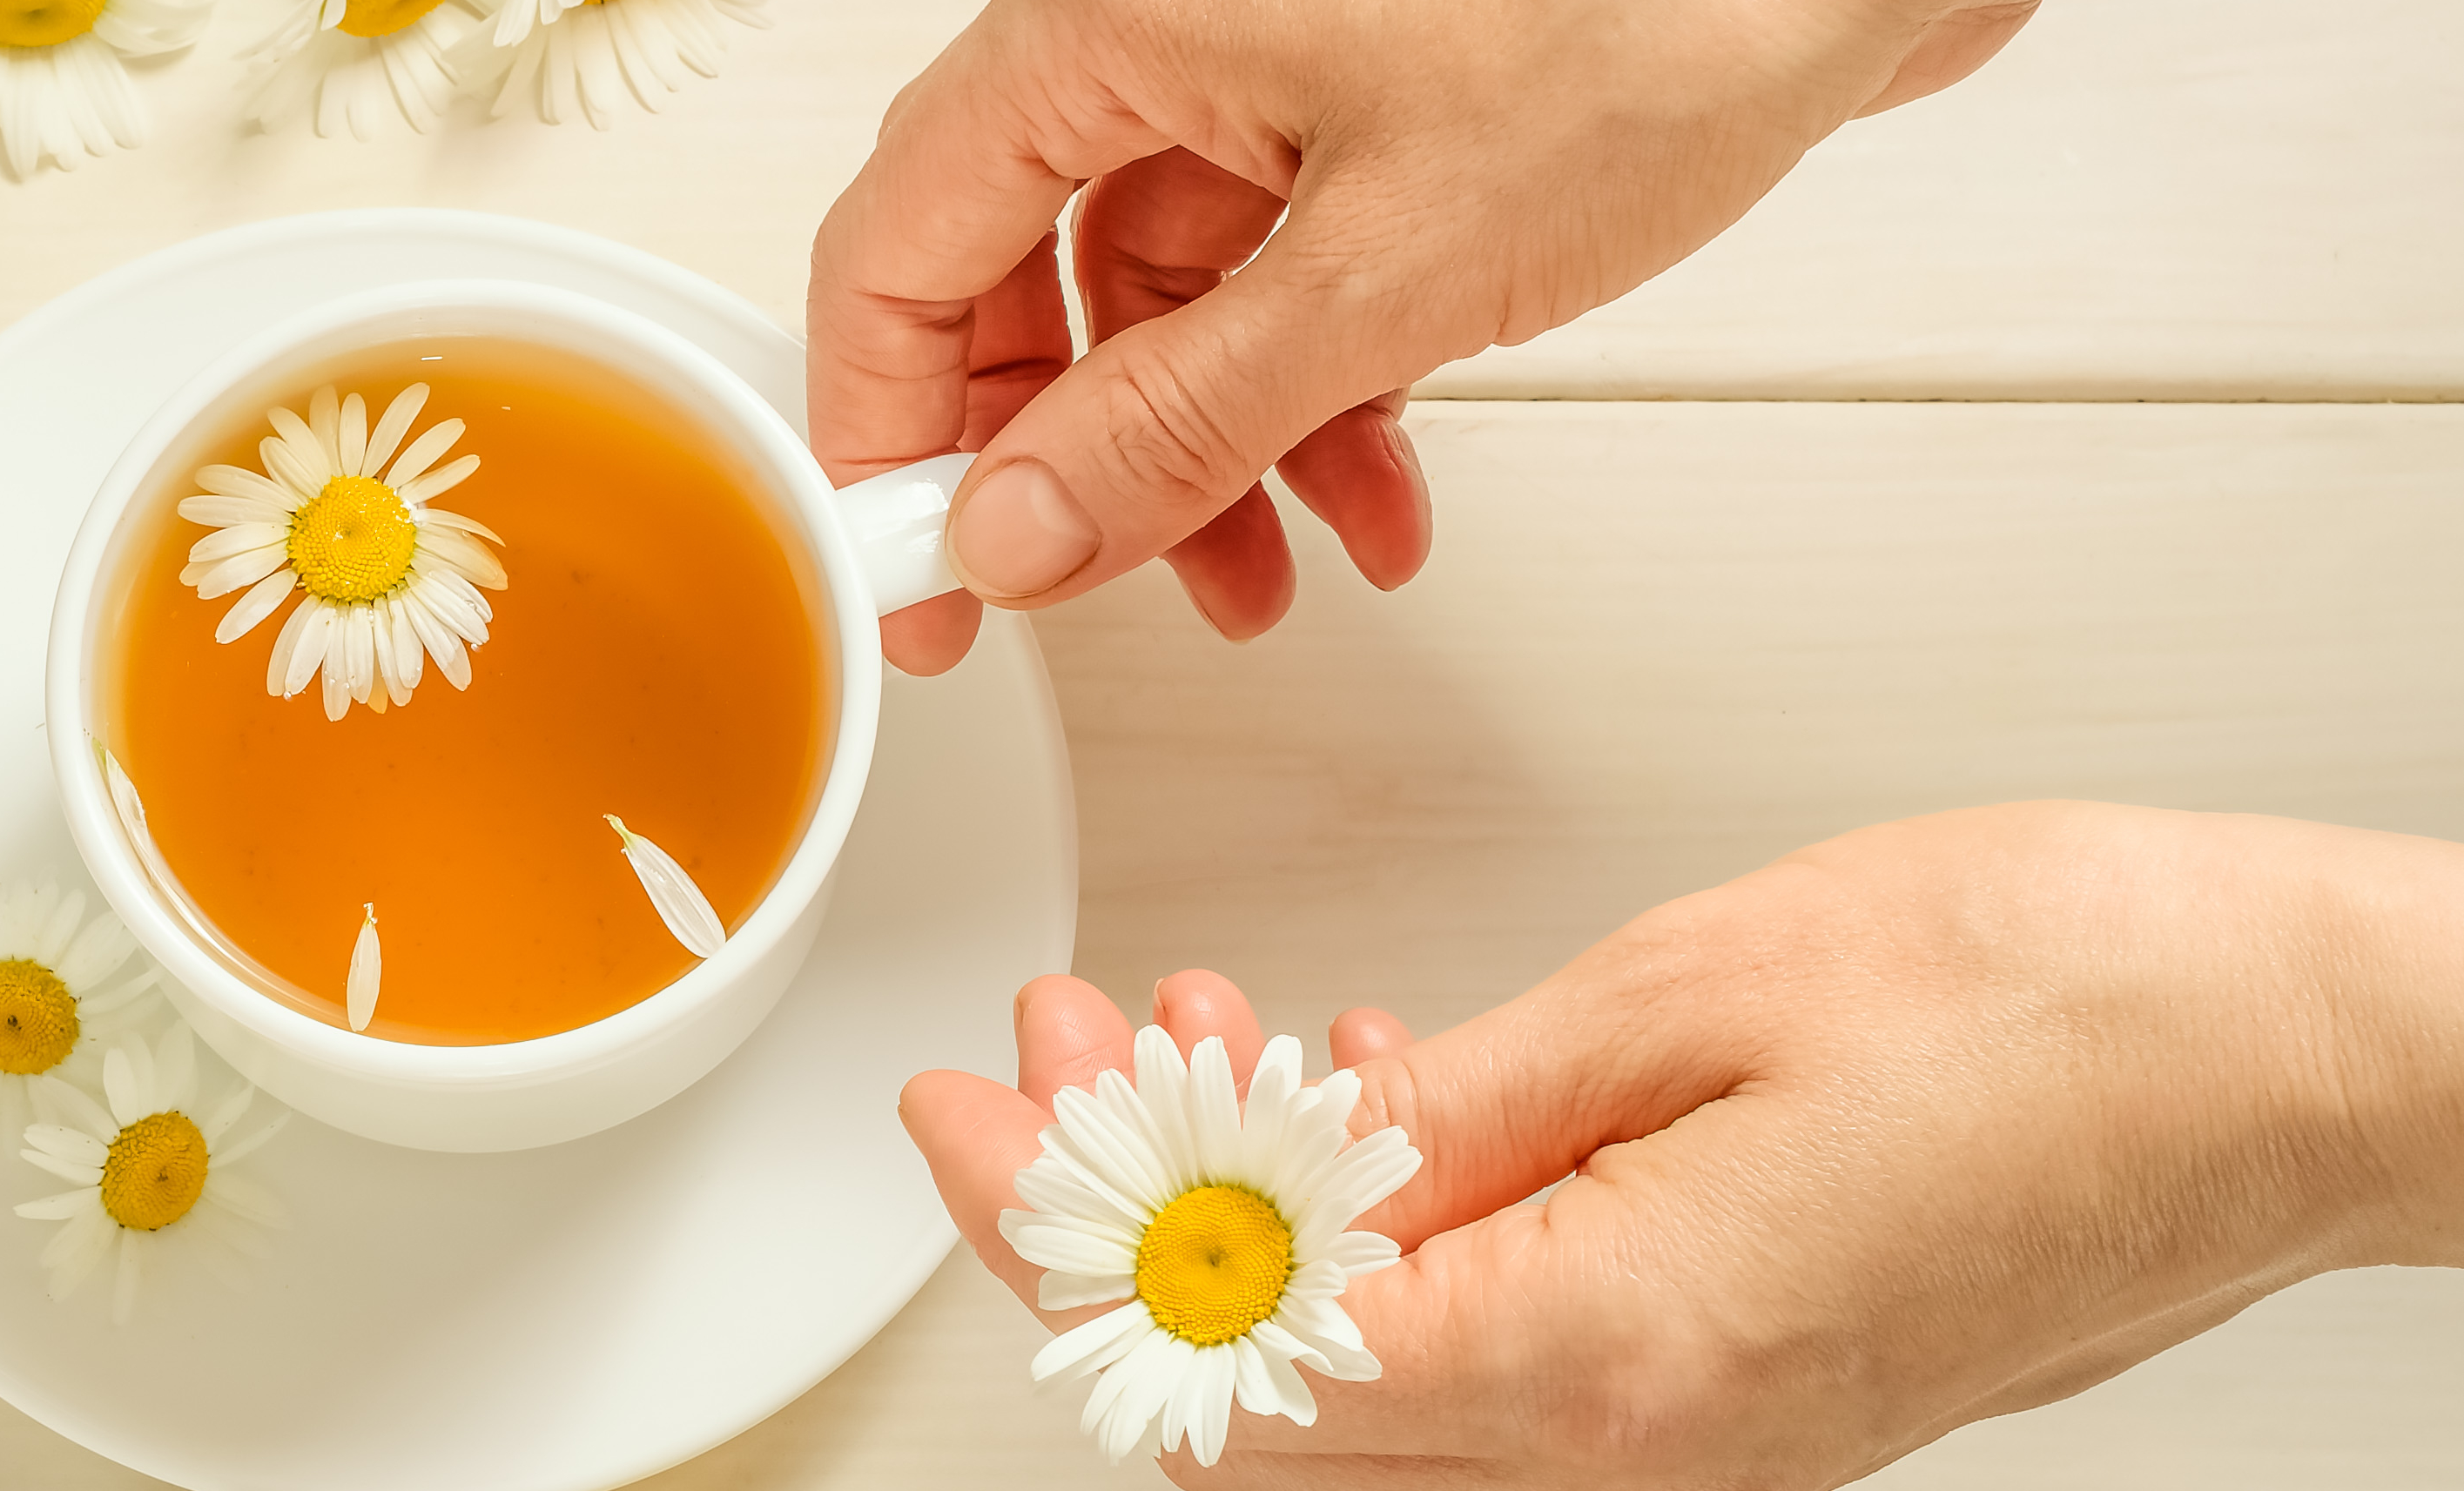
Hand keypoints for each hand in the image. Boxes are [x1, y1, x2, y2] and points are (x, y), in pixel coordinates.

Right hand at [818, 0, 2045, 672]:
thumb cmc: (1656, 14)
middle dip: (1071, 463)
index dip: (890, 430)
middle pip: (1024, 281)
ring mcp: (1270, 72)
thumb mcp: (1387, 269)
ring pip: (1164, 302)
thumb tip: (1019, 529)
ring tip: (1275, 581)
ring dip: (1206, 459)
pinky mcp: (1375, 113)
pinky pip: (1280, 281)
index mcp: (1107, 26)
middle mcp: (1163, 36)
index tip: (917, 571)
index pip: (902, 249)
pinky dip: (1311, 401)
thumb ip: (1178, 419)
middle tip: (1082, 597)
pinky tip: (1378, 499)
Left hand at [900, 802, 2463, 1485]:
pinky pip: (1484, 1362)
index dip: (1052, 1239)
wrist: (2309, 1061)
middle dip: (1118, 1227)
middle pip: (1264, 1408)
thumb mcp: (1691, 996)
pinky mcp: (1731, 1398)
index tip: (969, 1112)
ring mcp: (1690, 1444)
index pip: (1225, 1368)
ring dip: (1241, 1224)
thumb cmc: (2074, 1004)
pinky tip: (1354, 1098)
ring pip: (1364, 1388)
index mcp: (1609, 1359)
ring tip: (1193, 1041)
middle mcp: (1641, 1452)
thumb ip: (1443, 1120)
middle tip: (1061, 1057)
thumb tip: (1250, 1176)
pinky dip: (1380, 1241)